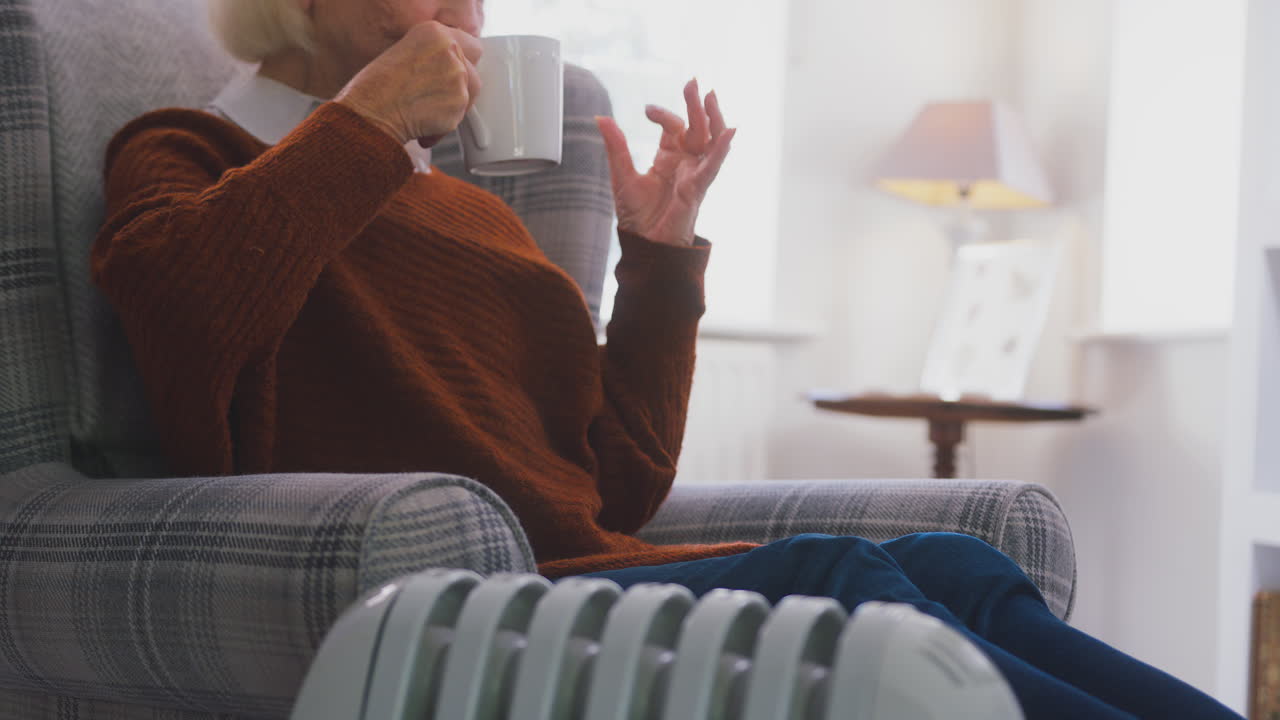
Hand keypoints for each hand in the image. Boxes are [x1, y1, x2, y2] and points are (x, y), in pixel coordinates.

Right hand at [334, 21, 482, 145]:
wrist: (371, 112)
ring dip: (450, 106)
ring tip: (424, 113)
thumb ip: (434, 57)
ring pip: (469, 95)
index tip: (450, 74)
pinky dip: (443, 125)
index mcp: (434, 32)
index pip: (470, 45)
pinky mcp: (459, 103)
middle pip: (472, 71)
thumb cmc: (375, 88)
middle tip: (436, 96)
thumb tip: (453, 71)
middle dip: (458, 86)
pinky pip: (459, 116)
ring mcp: (457, 76)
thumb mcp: (405, 54)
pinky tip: (422, 125)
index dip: (461, 62)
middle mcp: (450, 50)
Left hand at [596, 79, 735, 246]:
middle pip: (696, 129)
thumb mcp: (622, 175)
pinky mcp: (697, 189)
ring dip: (713, 118)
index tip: (646, 111)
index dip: (663, 116)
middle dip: (695, 105)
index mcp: (669, 159)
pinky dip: (722, 149)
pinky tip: (728, 132)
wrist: (644, 245)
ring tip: (711, 95)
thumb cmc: (637, 216)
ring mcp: (694, 175)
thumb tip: (601, 117)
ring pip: (711, 142)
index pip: (674, 128)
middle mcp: (686, 164)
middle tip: (692, 82)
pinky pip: (713, 167)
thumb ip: (616, 146)